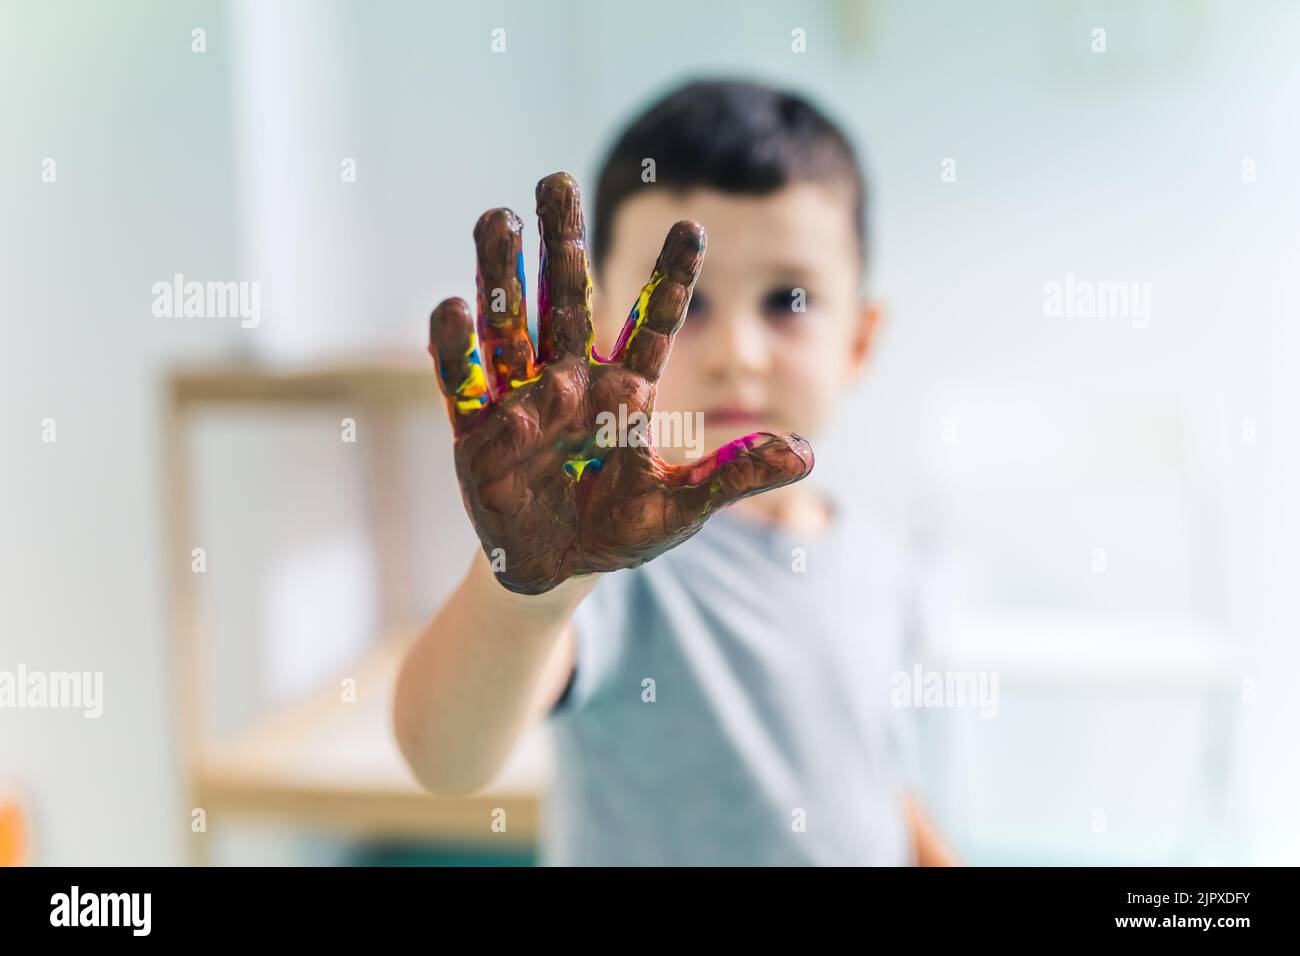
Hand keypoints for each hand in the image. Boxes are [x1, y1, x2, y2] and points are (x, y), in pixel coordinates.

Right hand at [428, 172, 813, 594]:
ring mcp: (522, 402)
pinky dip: (455, 349)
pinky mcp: (477, 434)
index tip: (692, 227)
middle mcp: (572, 381)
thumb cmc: (621, 531)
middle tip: (557, 180)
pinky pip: (464, 382)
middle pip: (567, 300)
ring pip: (511, 326)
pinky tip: (454, 305)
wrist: (559, 568)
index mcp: (625, 392)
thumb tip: (808, 453)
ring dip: (502, 275)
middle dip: (563, 243)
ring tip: (497, 217)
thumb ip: (735, 475)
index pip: (654, 323)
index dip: (674, 277)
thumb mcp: (682, 507)